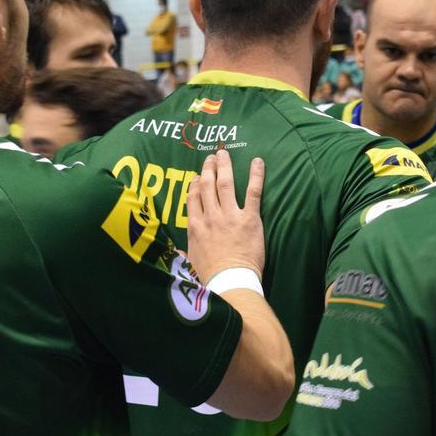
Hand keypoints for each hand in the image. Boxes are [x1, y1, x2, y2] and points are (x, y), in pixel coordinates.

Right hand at [185, 150, 265, 283]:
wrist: (229, 282)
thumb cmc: (211, 278)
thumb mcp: (191, 264)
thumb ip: (185, 254)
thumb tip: (177, 254)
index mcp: (195, 227)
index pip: (192, 199)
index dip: (195, 184)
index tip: (197, 176)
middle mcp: (210, 217)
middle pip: (207, 186)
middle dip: (208, 169)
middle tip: (211, 157)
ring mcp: (229, 216)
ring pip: (225, 184)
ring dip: (224, 166)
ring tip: (224, 153)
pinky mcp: (249, 219)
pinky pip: (253, 192)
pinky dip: (256, 175)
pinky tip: (258, 162)